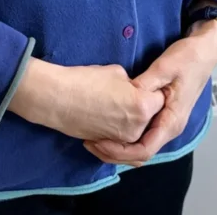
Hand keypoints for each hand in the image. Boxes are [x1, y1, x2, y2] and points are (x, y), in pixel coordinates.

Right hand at [9, 59, 164, 143]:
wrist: (57, 99)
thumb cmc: (86, 81)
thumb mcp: (118, 73)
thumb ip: (134, 84)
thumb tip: (134, 90)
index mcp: (143, 107)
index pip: (160, 98)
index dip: (151, 89)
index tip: (141, 83)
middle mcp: (136, 128)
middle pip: (150, 116)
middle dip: (143, 105)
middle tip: (126, 93)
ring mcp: (121, 139)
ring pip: (137, 129)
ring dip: (132, 118)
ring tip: (115, 104)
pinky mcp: (107, 143)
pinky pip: (122, 138)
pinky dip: (119, 128)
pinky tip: (107, 114)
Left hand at [83, 19, 216, 165]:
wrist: (205, 49)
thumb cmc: (190, 57)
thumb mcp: (165, 67)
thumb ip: (146, 85)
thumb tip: (128, 97)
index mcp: (172, 121)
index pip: (143, 151)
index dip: (118, 151)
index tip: (98, 142)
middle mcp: (169, 127)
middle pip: (138, 154)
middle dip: (113, 152)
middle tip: (89, 141)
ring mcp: (166, 122)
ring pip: (139, 145)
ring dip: (117, 145)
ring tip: (95, 135)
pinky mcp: (161, 115)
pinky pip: (141, 133)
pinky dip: (124, 134)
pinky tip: (110, 125)